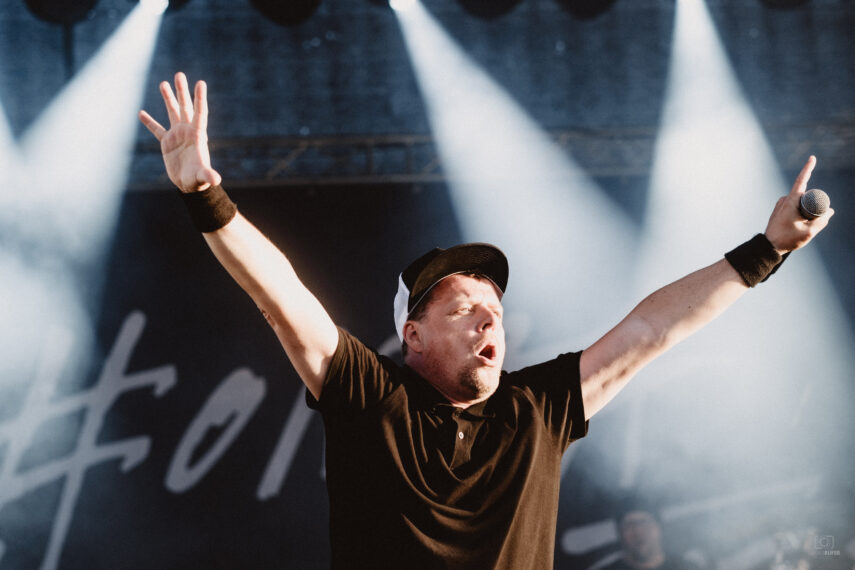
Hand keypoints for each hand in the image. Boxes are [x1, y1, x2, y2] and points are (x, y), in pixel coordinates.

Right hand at [139, 72, 221, 192]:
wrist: (189, 185)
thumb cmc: (198, 180)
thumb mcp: (203, 177)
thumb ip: (208, 175)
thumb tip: (216, 180)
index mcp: (197, 135)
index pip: (200, 113)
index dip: (199, 98)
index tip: (200, 83)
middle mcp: (187, 131)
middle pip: (185, 107)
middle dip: (182, 91)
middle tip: (179, 75)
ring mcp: (177, 135)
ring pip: (172, 112)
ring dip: (168, 98)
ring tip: (163, 83)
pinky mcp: (167, 142)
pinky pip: (157, 129)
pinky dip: (149, 122)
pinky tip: (141, 113)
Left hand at [764, 155, 833, 252]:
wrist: (768, 246)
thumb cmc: (787, 239)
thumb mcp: (809, 232)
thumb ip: (822, 221)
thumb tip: (830, 211)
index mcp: (790, 201)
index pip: (801, 181)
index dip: (808, 169)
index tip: (812, 158)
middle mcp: (785, 199)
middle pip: (806, 196)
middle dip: (813, 207)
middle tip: (808, 224)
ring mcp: (781, 204)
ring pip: (801, 204)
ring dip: (806, 213)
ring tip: (799, 228)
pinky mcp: (780, 209)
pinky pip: (795, 208)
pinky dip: (801, 214)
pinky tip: (796, 227)